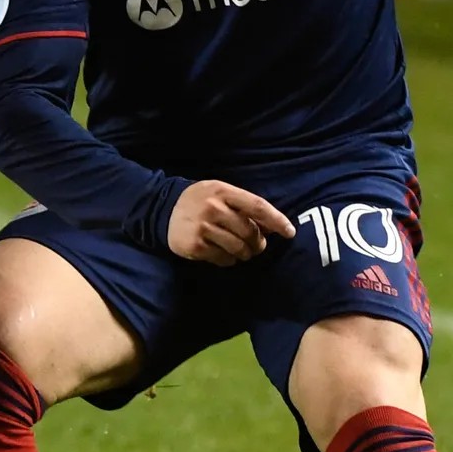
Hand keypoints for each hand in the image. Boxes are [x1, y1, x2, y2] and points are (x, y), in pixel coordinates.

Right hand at [167, 180, 293, 265]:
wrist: (162, 209)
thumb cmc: (200, 200)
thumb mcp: (221, 193)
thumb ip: (245, 206)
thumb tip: (273, 227)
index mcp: (223, 191)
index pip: (257, 206)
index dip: (276, 220)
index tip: (289, 232)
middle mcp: (214, 208)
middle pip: (250, 232)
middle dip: (258, 243)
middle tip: (257, 246)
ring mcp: (203, 227)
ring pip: (239, 248)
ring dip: (245, 253)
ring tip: (241, 251)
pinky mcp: (195, 245)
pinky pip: (223, 259)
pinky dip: (229, 260)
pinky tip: (224, 254)